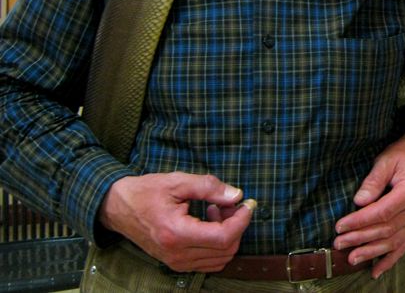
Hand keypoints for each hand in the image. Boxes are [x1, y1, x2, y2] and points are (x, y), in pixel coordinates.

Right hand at [99, 172, 254, 272]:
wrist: (118, 207)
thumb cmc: (146, 192)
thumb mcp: (178, 181)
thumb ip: (209, 187)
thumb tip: (236, 195)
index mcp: (177, 233)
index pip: (224, 237)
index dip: (242, 220)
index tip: (247, 203)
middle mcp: (177, 253)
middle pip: (226, 250)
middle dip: (237, 225)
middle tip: (231, 203)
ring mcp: (176, 261)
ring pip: (220, 258)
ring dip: (228, 235)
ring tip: (218, 210)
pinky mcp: (176, 263)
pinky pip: (209, 261)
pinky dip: (218, 244)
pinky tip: (209, 222)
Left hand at [333, 128, 404, 278]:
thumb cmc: (403, 155)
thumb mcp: (387, 160)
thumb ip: (373, 181)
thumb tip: (359, 202)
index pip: (382, 212)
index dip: (360, 221)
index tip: (340, 226)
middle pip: (386, 229)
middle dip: (360, 238)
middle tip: (339, 243)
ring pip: (393, 241)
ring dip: (371, 252)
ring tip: (352, 258)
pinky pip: (403, 245)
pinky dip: (389, 260)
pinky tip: (376, 271)